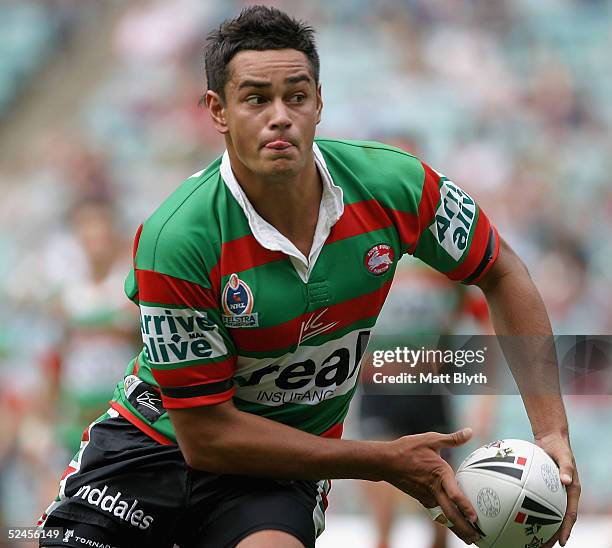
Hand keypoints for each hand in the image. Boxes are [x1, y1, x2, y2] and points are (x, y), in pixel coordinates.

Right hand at [385, 428, 480, 544]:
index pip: (454, 494)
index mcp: (439, 474)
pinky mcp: (422, 499)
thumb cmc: (408, 448)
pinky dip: (447, 520)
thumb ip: (452, 439)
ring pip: (444, 516)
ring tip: (469, 539)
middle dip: (464, 529)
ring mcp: (426, 496)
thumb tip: (470, 431)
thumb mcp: (430, 439)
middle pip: (450, 514)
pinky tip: (454, 525)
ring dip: (456, 529)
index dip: (465, 507)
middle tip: (477, 539)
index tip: (475, 517)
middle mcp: (433, 489)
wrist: (385, 461)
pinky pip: (437, 512)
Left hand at [535, 431, 579, 546]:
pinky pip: (532, 500)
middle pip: (557, 520)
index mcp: (572, 492)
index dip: (566, 529)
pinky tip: (511, 513)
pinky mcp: (541, 488)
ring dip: (537, 526)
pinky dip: (525, 508)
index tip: (561, 541)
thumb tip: (567, 480)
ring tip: (525, 539)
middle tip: (541, 547)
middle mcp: (562, 495)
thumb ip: (566, 468)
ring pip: (545, 513)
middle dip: (551, 535)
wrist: (551, 439)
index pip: (570, 515)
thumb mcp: (564, 456)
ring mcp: (552, 493)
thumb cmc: (559, 447)